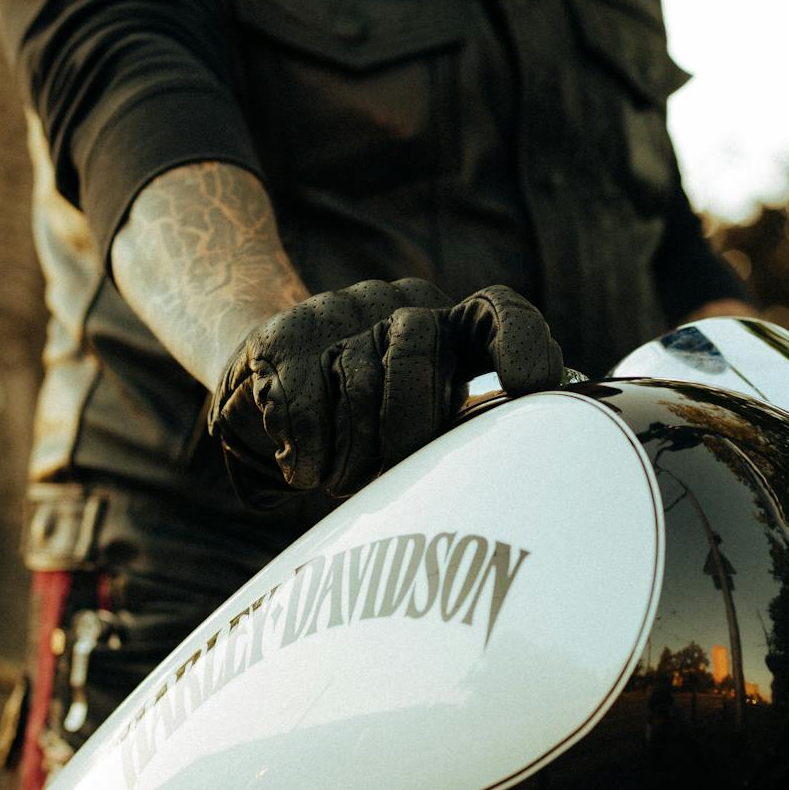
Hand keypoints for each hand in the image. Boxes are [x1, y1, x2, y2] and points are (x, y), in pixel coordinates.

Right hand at [209, 279, 563, 505]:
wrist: (259, 394)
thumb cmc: (364, 434)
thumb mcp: (423, 435)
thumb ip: (462, 438)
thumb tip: (512, 478)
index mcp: (448, 330)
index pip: (495, 312)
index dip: (519, 340)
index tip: (529, 387)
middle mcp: (397, 309)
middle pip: (418, 346)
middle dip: (407, 425)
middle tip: (392, 473)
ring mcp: (337, 314)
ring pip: (359, 381)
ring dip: (351, 454)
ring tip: (342, 480)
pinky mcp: (281, 338)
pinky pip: (304, 403)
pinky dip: (308, 453)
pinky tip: (304, 472)